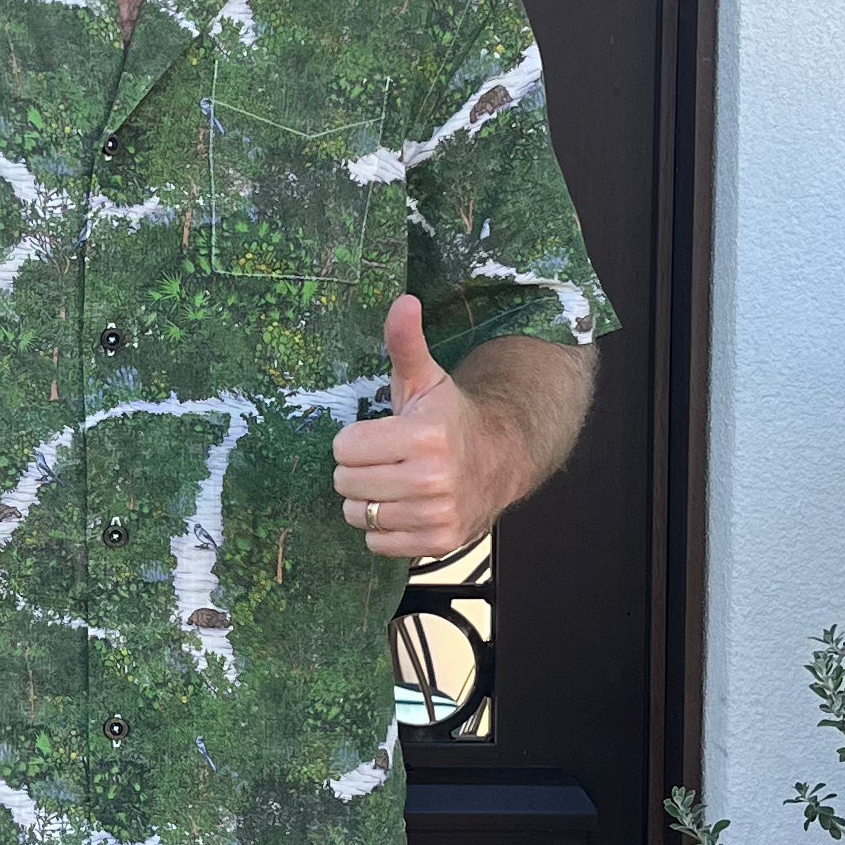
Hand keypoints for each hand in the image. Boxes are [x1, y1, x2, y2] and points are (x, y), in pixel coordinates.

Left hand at [332, 296, 506, 564]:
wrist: (500, 459)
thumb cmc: (449, 418)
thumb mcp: (425, 379)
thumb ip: (405, 343)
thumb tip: (403, 301)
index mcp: (424, 436)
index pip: (344, 448)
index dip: (356, 441)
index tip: (380, 435)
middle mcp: (433, 480)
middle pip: (346, 484)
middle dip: (357, 471)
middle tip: (385, 461)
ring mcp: (437, 515)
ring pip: (359, 516)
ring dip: (368, 502)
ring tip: (393, 484)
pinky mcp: (439, 542)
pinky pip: (377, 543)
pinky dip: (383, 529)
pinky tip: (404, 508)